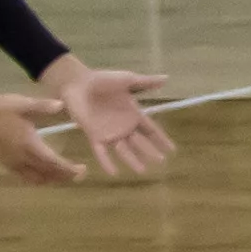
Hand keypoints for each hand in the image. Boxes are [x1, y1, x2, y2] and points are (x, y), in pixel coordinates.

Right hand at [0, 83, 88, 185]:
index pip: (52, 162)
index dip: (68, 169)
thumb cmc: (3, 107)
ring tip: (65, 175)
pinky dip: (38, 179)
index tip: (81, 170)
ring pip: (35, 179)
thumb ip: (43, 106)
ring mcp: (11, 162)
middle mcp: (20, 157)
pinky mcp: (5, 163)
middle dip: (64, 176)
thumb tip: (61, 105)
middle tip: (80, 174)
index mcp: (28, 144)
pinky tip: (45, 175)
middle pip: (46, 174)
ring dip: (52, 179)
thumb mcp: (24, 104)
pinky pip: (24, 177)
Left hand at [41, 63, 180, 176]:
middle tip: (161, 162)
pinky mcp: (94, 136)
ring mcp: (109, 133)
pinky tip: (113, 173)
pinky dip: (107, 162)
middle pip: (140, 142)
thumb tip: (167, 79)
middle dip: (150, 152)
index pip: (151, 130)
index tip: (172, 149)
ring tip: (142, 171)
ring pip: (124, 150)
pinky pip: (101, 152)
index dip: (161, 139)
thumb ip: (146, 82)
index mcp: (133, 114)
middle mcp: (123, 127)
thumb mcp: (127, 79)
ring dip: (133, 160)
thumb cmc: (103, 80)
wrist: (78, 83)